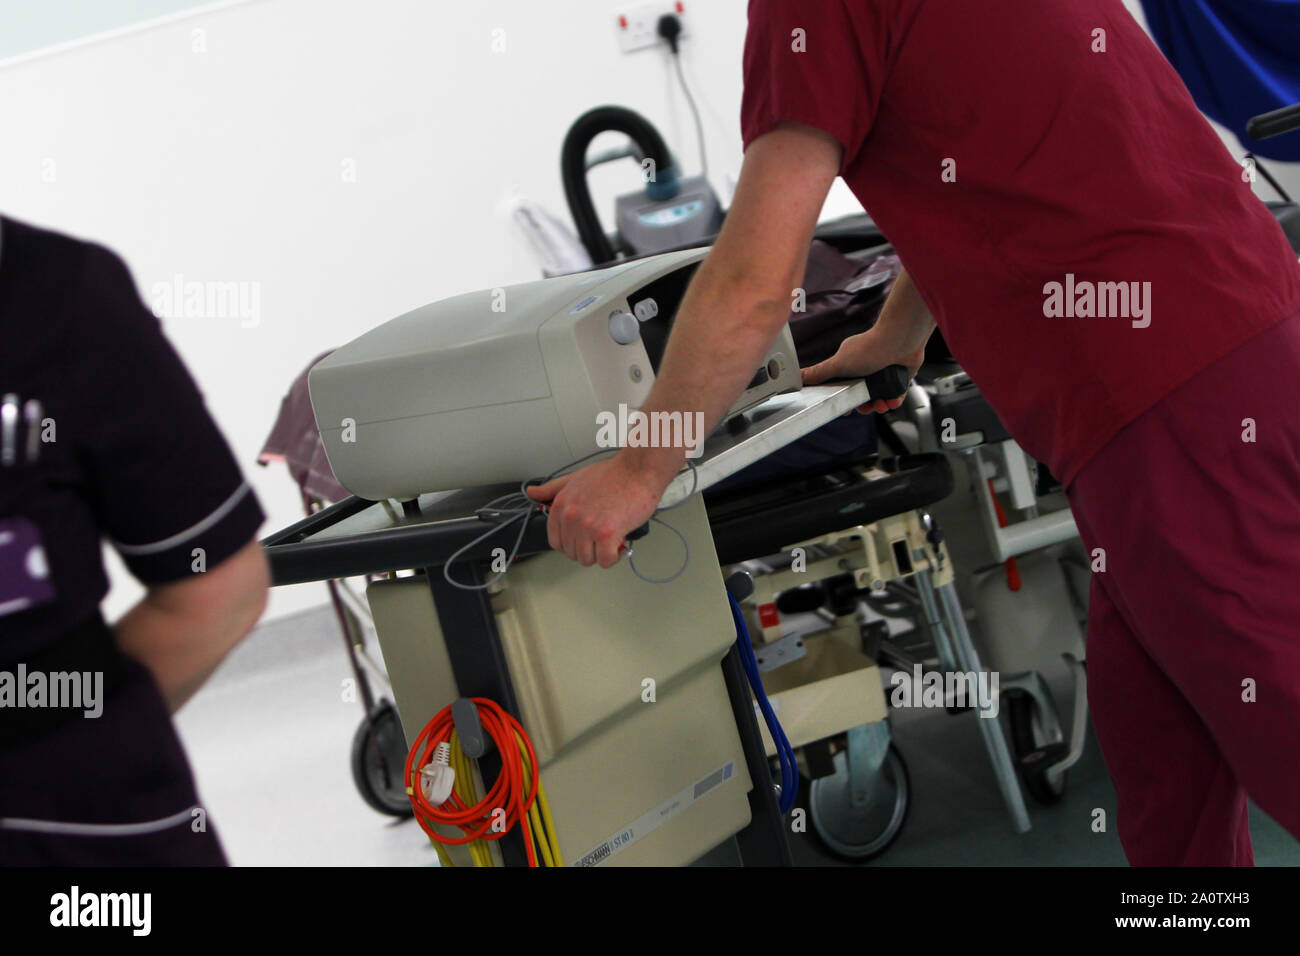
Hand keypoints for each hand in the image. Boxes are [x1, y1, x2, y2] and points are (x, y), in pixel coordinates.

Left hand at [524, 454, 665, 567]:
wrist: (638, 471)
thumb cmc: (612, 474)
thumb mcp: (575, 478)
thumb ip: (552, 488)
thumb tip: (531, 492)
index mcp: (561, 505)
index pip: (556, 541)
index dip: (571, 544)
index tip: (583, 539)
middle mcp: (570, 517)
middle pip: (572, 553)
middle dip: (587, 549)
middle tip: (601, 536)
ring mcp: (587, 527)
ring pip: (587, 559)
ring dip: (600, 554)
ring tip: (611, 539)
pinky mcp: (606, 534)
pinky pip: (605, 561)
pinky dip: (613, 557)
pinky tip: (619, 543)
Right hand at [801, 326, 925, 413]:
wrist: (900, 340)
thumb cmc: (870, 348)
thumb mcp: (838, 364)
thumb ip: (819, 373)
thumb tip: (799, 377)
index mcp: (850, 365)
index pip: (844, 387)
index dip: (844, 400)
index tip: (845, 410)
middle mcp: (867, 368)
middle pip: (862, 396)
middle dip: (864, 406)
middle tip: (865, 408)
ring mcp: (884, 373)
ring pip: (879, 397)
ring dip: (879, 406)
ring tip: (880, 406)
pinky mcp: (900, 376)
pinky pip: (896, 395)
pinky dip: (894, 401)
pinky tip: (891, 401)